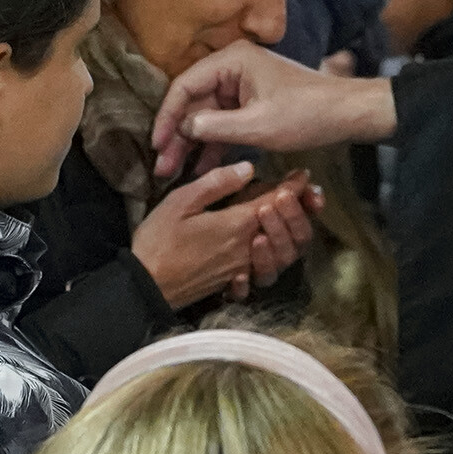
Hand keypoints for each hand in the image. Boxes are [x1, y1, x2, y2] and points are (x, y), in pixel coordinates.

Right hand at [130, 161, 320, 309]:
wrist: (147, 286)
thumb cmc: (159, 240)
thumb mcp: (181, 202)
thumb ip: (216, 183)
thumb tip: (249, 167)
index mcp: (237, 224)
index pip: (275, 200)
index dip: (292, 186)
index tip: (303, 174)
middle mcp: (248, 247)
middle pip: (287, 228)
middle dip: (299, 208)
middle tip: (304, 193)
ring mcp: (243, 267)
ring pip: (281, 252)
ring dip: (289, 233)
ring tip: (288, 218)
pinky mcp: (235, 280)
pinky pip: (265, 271)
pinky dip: (273, 258)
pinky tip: (266, 247)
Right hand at [149, 41, 392, 176]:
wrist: (348, 115)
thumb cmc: (307, 115)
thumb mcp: (258, 126)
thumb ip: (215, 127)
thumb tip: (182, 129)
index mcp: (231, 61)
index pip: (184, 86)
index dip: (167, 117)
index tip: (156, 145)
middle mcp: (232, 67)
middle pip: (193, 102)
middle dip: (177, 136)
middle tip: (161, 167)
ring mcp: (241, 85)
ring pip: (206, 115)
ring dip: (192, 144)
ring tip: (173, 172)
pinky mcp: (251, 102)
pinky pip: (224, 122)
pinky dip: (213, 144)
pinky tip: (199, 168)